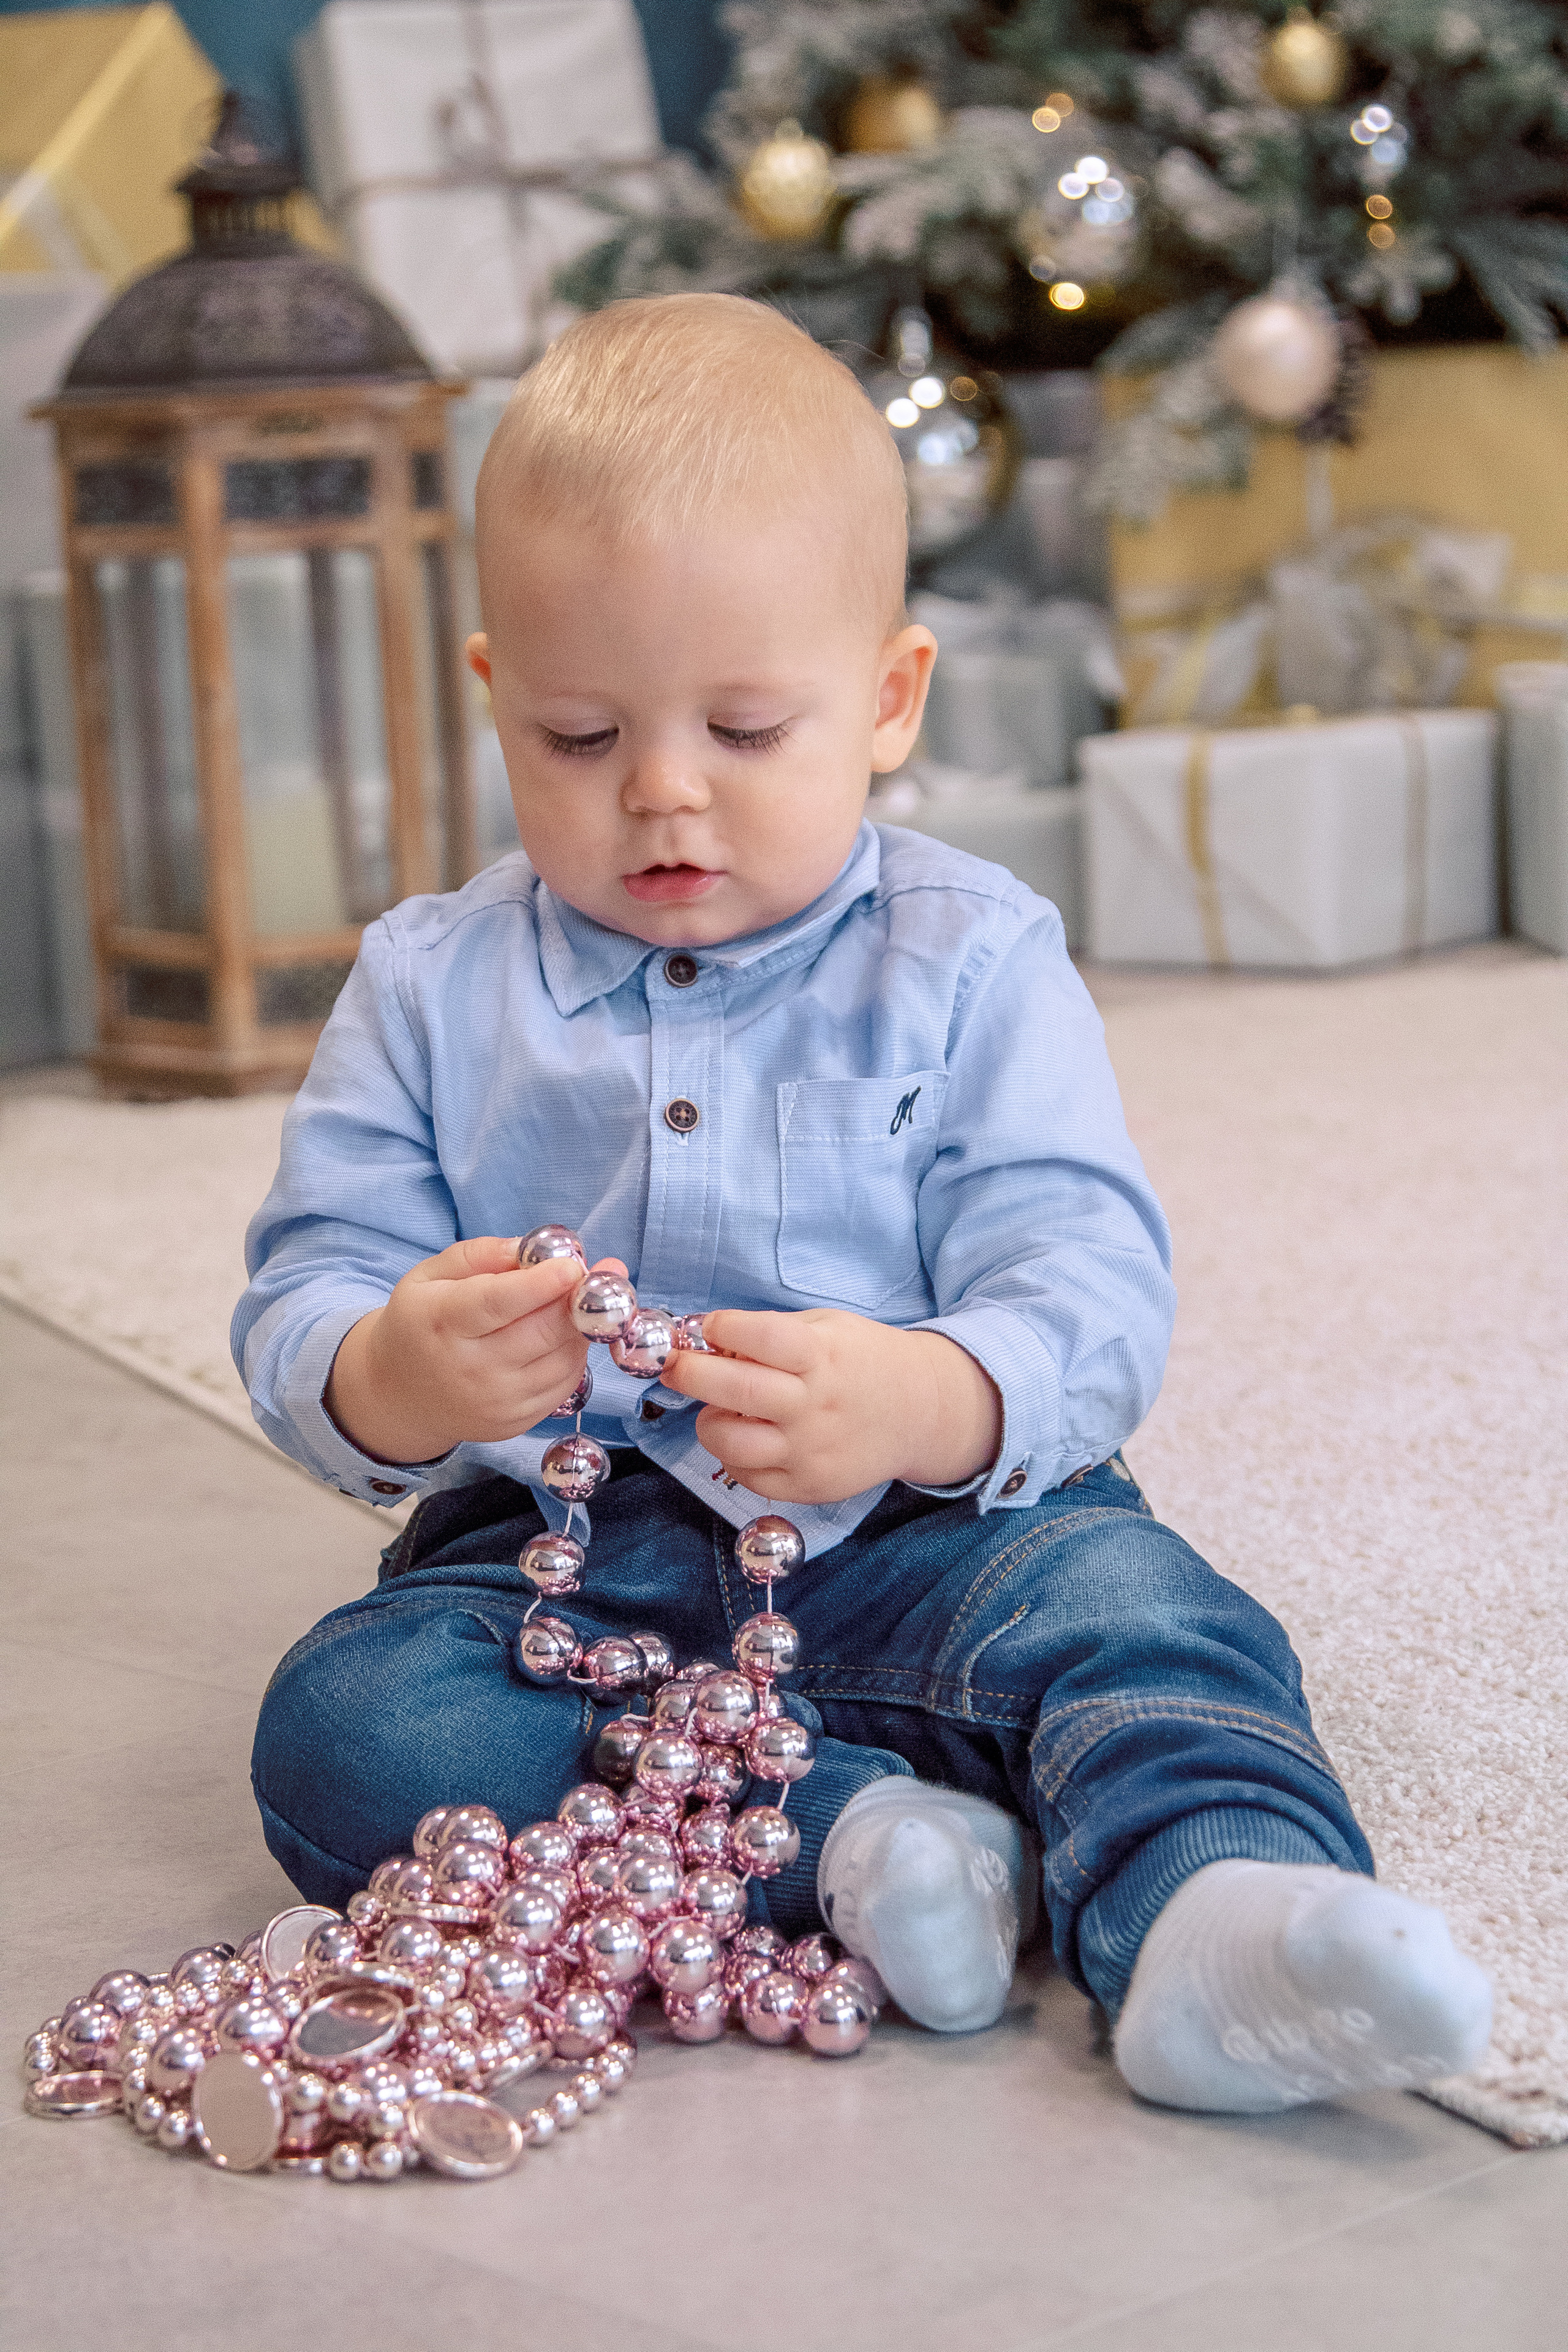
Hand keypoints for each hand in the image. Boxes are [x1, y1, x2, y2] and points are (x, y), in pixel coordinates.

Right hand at [325, 1238, 623, 1465]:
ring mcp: (495, 1402)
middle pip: (542, 1332)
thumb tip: (530, 1248)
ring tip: (578, 1300)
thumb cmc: (421, 1322)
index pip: (496, 1303)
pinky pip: (565, 1383)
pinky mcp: (514, 1423)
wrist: (401, 1395)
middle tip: (605, 1271)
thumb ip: (479, 1255)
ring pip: (563, 1358)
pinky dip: (574, 1354)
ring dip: (582, 1325)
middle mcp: (468, 1368)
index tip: (573, 1265)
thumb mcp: (430, 1276)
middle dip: (580, 1300)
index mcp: (441, 1321)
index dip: (540, 1284)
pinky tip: (563, 1334)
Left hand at [660, 1309, 1002, 1505]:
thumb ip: (771, 1333)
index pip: (759, 1336)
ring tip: (719, 1410)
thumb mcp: (827, 1328)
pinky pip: (747, 1475)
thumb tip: (709, 1343)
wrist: (920, 1412)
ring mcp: (810, 1450)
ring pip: (729, 1441)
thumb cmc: (862, 1361)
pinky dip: (733, 1454)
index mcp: (821, 1355)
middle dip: (689, 1372)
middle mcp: (815, 1404)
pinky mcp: (808, 1486)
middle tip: (675, 1365)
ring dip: (709, 1421)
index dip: (721, 1327)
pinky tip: (748, 1436)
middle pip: (735, 1389)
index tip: (708, 1327)